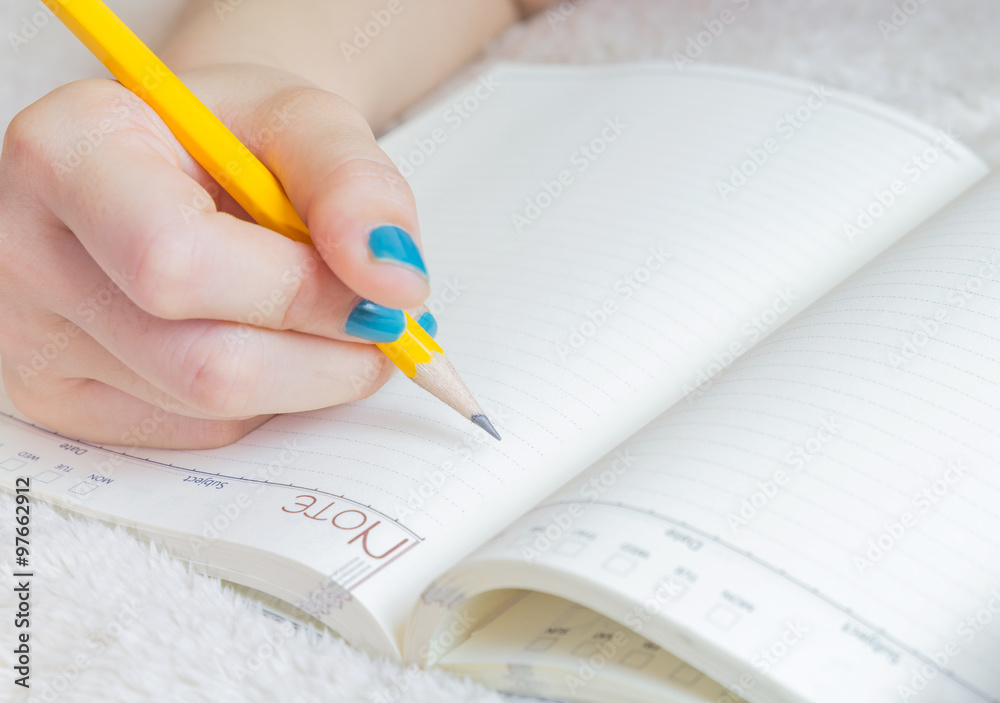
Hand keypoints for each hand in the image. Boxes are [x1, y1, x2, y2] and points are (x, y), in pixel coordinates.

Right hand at [0, 65, 430, 447]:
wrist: (181, 166)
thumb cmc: (233, 141)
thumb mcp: (304, 123)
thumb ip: (356, 186)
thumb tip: (394, 284)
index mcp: (67, 153)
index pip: (179, 263)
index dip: (304, 294)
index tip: (384, 294)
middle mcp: (23, 251)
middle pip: (204, 363)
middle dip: (326, 356)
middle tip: (379, 325)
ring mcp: (27, 340)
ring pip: (209, 410)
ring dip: (306, 377)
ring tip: (324, 318)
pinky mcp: (56, 401)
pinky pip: (199, 433)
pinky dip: (265, 398)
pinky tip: (263, 338)